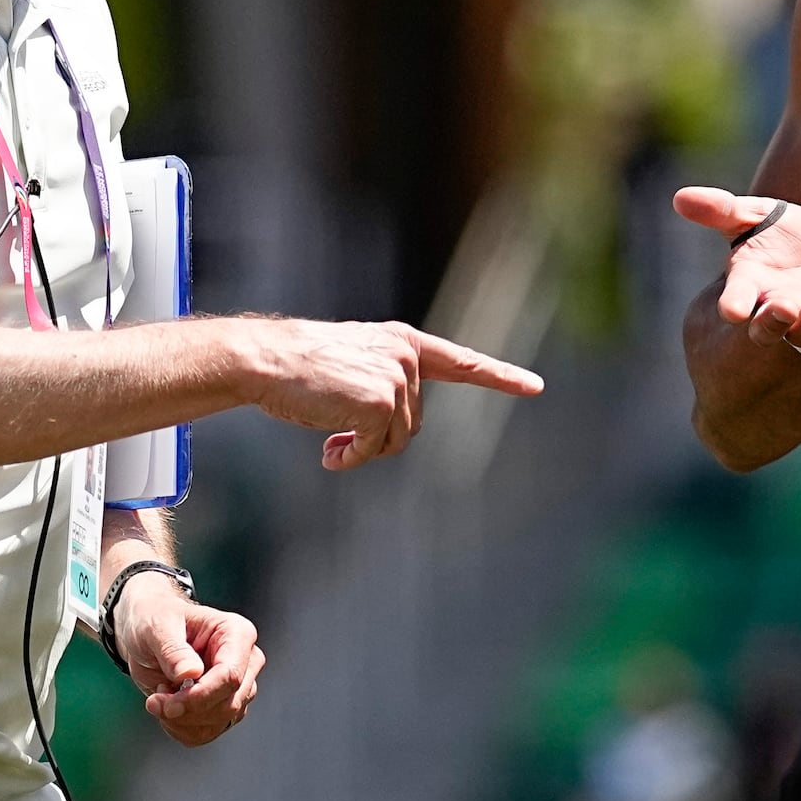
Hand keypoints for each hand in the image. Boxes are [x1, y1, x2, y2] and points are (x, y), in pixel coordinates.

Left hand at [113, 578, 264, 745]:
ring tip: (159, 698)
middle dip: (187, 711)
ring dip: (182, 721)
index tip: (168, 703)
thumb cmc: (155, 620)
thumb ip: (173, 650)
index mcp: (237, 633)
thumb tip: (191, 672)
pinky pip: (208, 733)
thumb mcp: (156, 628)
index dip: (200, 695)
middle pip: (229, 703)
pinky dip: (181, 729)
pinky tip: (167, 710)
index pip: (231, 675)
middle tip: (154, 701)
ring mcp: (239, 687)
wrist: (148, 633)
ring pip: (219, 722)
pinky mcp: (224, 707)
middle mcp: (246, 661)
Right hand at [243, 318, 542, 471]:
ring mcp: (396, 378)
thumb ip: (384, 382)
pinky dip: (352, 458)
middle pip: (413, 422)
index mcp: (402, 342)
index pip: (460, 362)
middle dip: (377, 435)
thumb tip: (393, 431)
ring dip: (362, 448)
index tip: (535, 386)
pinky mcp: (380, 402)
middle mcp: (406, 356)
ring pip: (397, 440)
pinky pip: (375, 450)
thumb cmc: (298, 366)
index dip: (499, 376)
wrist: (265, 359)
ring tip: (328, 434)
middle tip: (335, 428)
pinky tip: (328, 451)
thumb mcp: (352, 362)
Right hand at [675, 187, 800, 358]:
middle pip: (766, 329)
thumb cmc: (778, 234)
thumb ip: (720, 210)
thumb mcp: (751, 215)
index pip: (736, 300)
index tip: (732, 311)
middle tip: (782, 308)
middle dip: (772, 322)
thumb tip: (680, 197)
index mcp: (749, 285)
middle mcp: (774, 307)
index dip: (734, 305)